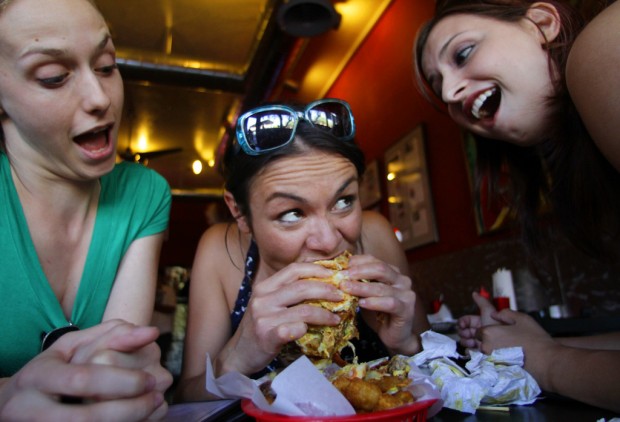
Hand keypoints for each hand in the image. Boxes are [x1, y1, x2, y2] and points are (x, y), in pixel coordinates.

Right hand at [0, 321, 167, 420]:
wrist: (14, 406)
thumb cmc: (53, 370)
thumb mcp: (73, 346)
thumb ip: (111, 335)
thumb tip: (151, 332)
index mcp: (38, 376)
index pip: (83, 380)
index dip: (121, 382)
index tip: (149, 380)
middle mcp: (30, 409)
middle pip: (86, 418)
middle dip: (128, 410)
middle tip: (156, 397)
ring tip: (153, 408)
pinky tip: (138, 421)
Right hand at [222, 263, 343, 374]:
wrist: (239, 354)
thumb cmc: (260, 327)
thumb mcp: (269, 303)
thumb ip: (287, 292)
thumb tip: (321, 280)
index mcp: (265, 286)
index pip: (293, 270)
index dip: (316, 269)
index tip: (334, 274)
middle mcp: (263, 299)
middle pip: (301, 287)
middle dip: (326, 290)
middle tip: (341, 295)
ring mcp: (264, 318)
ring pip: (303, 310)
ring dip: (325, 313)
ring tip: (337, 317)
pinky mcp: (267, 336)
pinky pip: (293, 329)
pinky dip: (307, 328)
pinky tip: (318, 331)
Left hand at [341, 254, 418, 354]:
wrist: (394, 336)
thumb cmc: (378, 313)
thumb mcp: (366, 294)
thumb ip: (359, 282)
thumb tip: (339, 272)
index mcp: (393, 272)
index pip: (374, 260)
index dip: (357, 262)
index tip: (342, 268)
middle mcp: (402, 280)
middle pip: (380, 268)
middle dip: (359, 272)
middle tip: (342, 277)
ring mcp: (406, 294)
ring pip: (382, 287)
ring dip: (362, 287)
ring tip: (346, 289)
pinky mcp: (406, 310)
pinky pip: (390, 303)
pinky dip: (374, 302)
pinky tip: (362, 303)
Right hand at [457, 291, 498, 348]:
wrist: (504, 342)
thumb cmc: (496, 325)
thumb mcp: (488, 311)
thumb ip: (481, 302)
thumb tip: (474, 293)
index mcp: (479, 322)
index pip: (466, 321)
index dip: (462, 322)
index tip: (461, 325)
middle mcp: (478, 331)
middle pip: (463, 330)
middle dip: (463, 332)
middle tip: (468, 334)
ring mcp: (478, 341)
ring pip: (464, 340)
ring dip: (465, 340)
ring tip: (472, 342)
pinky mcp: (479, 351)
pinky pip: (468, 350)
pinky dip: (468, 349)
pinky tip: (472, 347)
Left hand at [476, 310, 558, 385]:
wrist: (546, 363)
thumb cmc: (534, 339)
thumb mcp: (521, 318)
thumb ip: (505, 313)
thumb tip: (494, 313)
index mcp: (488, 333)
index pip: (479, 331)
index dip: (489, 330)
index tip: (499, 332)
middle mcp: (485, 347)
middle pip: (482, 343)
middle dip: (491, 341)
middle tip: (507, 341)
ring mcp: (491, 360)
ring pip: (488, 353)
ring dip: (495, 351)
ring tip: (511, 350)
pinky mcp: (498, 370)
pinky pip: (494, 363)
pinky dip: (500, 360)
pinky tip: (513, 359)